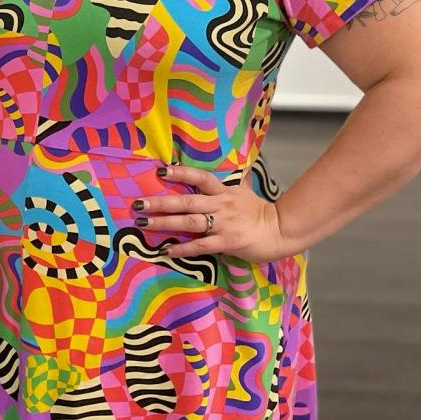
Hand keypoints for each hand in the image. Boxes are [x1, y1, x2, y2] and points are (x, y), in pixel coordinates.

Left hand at [132, 165, 296, 263]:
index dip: (180, 173)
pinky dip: (183, 249)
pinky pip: (201, 246)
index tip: (160, 170)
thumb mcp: (246, 192)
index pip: (200, 177)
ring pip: (189, 222)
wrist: (282, 231)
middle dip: (160, 202)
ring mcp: (223, 224)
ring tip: (144, 224)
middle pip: (186, 201)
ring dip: (164, 223)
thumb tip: (237, 168)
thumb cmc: (261, 213)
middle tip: (138, 204)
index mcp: (224, 192)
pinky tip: (166, 250)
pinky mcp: (227, 242)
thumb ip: (236, 182)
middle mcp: (221, 205)